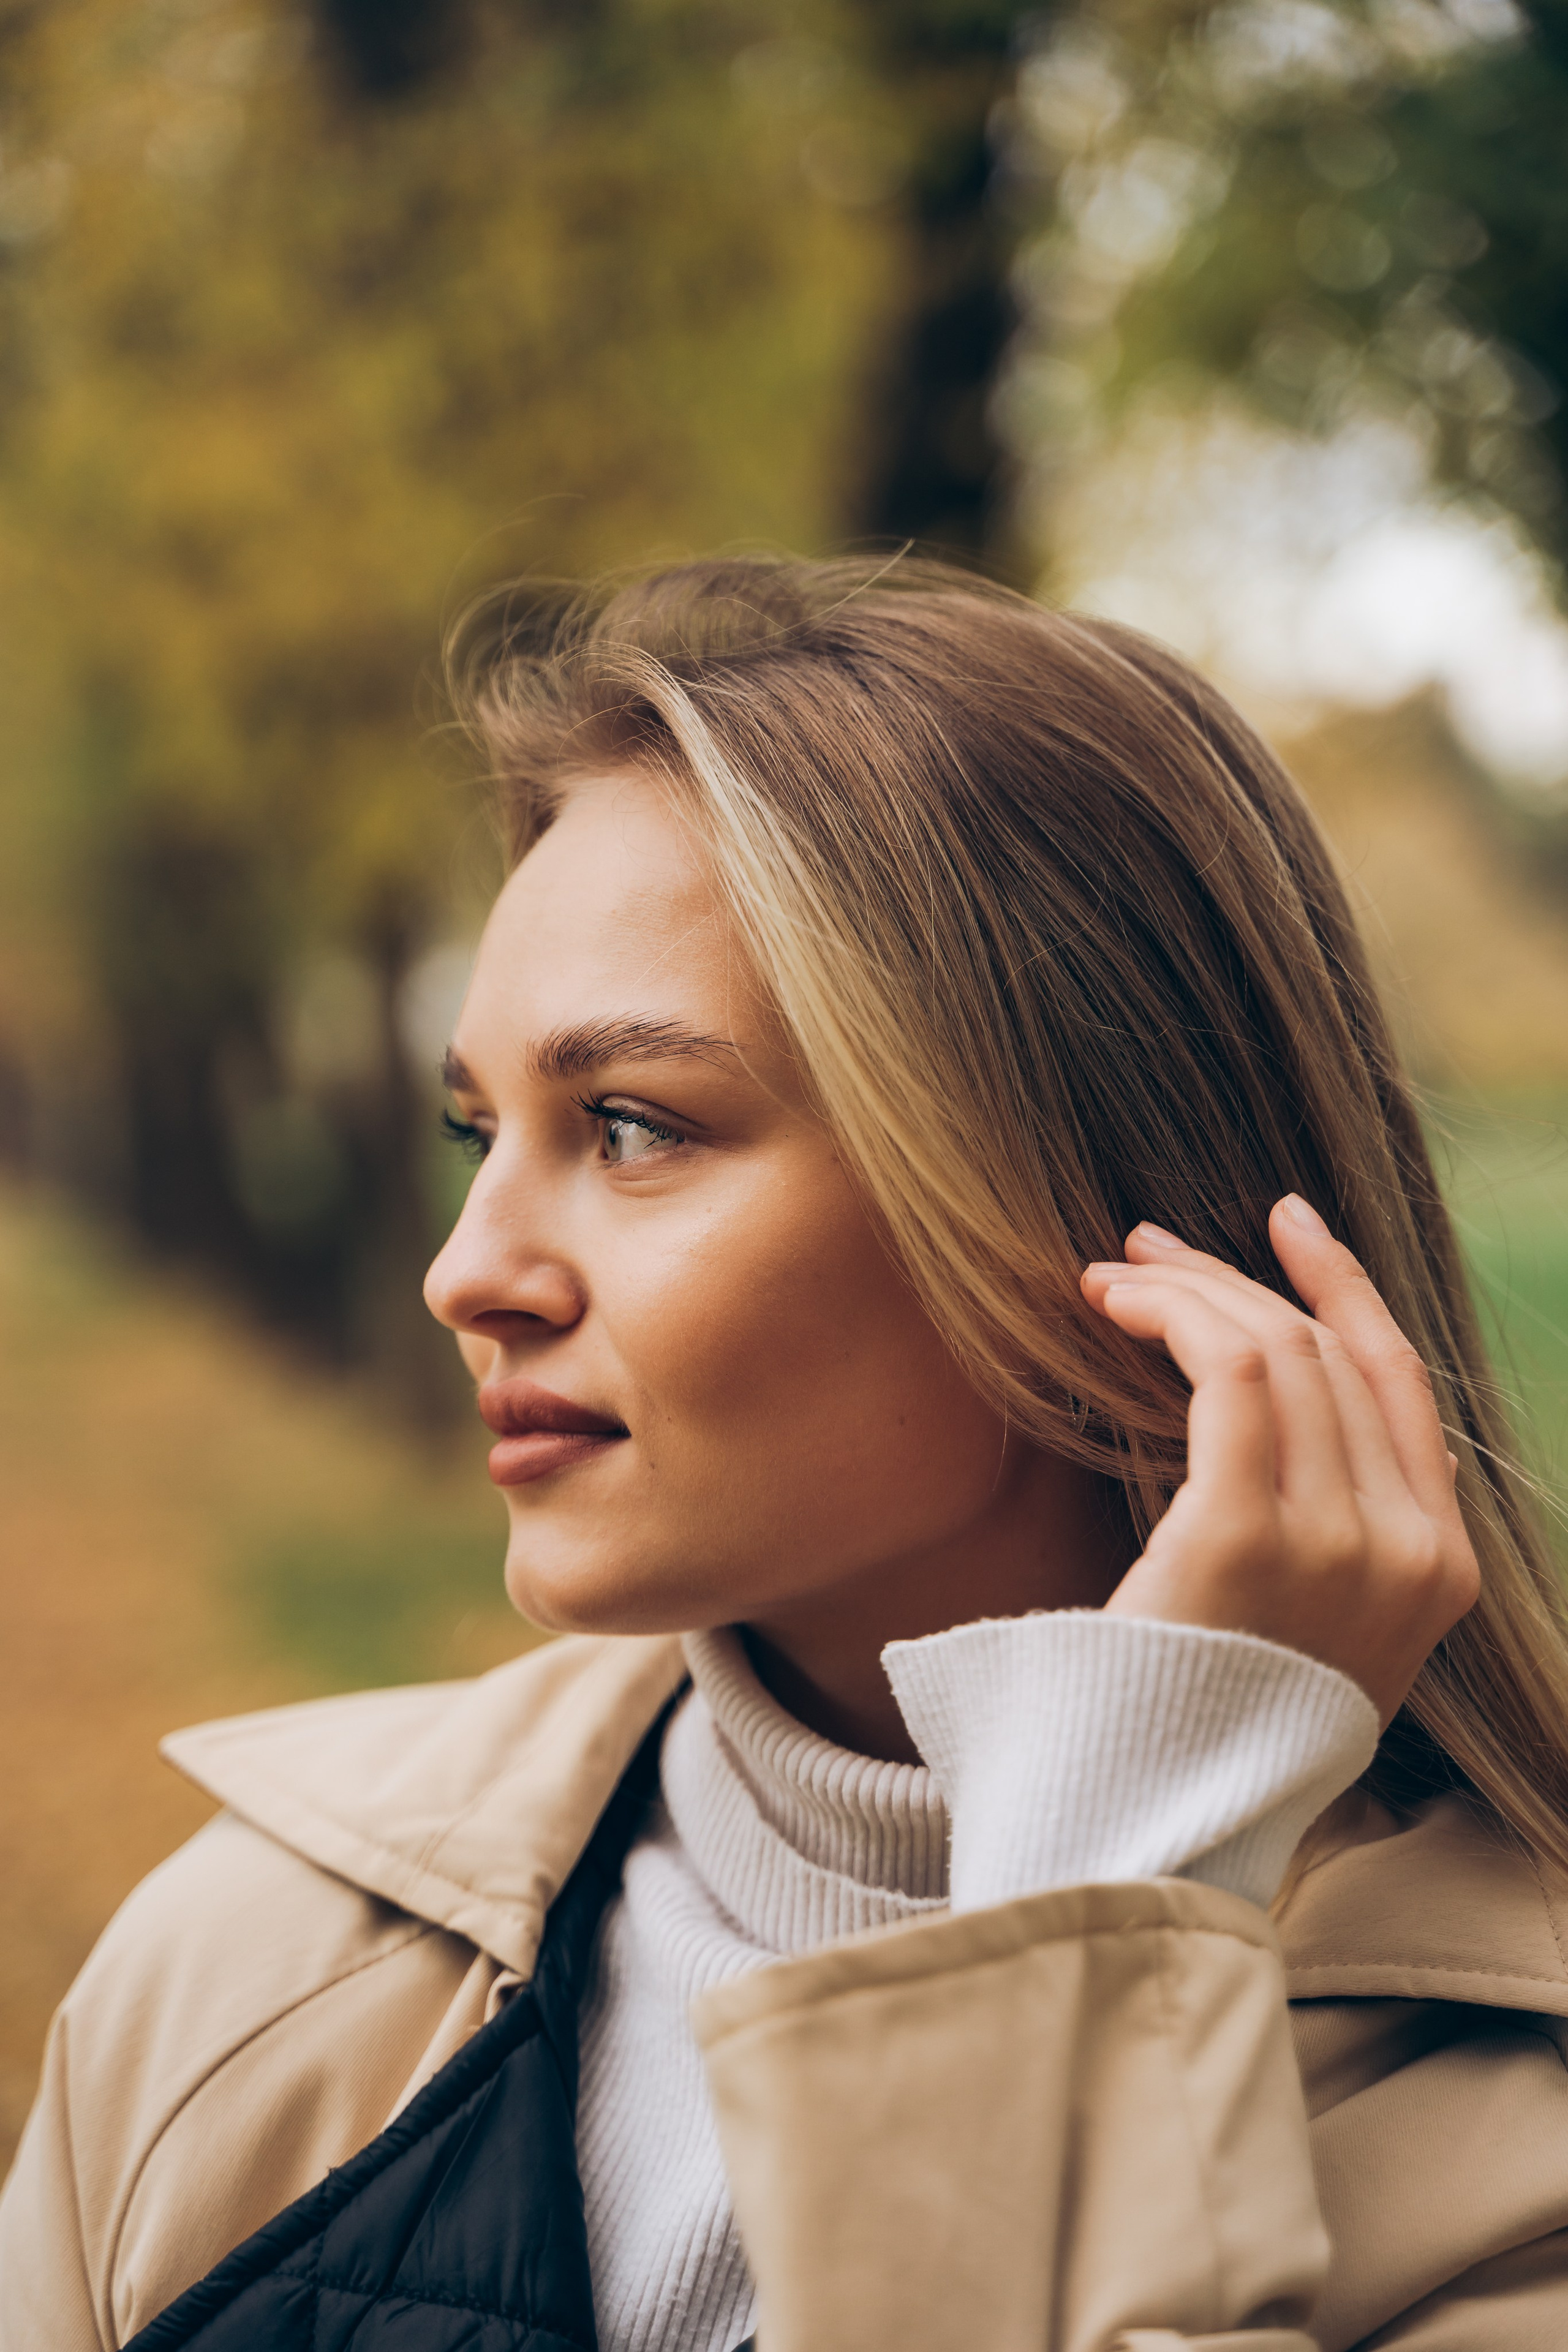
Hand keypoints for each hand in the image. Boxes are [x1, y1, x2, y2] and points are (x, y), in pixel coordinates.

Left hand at [1079, 1198, 1479, 1725]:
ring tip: (1109, 1274)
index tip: (1285, 1220)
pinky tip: (1110, 1305)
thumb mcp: (1307, 1628)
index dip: (1344, 1285)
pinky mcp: (1247, 1537)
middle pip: (1327, 1354)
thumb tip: (1271, 1402)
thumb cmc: (1199, 1726)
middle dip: (1233, 1280)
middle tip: (1146, 1248)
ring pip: (1274, 1351)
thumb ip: (1325, 1528)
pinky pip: (1224, 1376)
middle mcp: (1407, 1552)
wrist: (1151, 1832)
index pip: (1402, 1381)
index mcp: (1438, 1571)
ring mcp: (1339, 1546)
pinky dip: (1168, 1317)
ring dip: (1185, 1291)